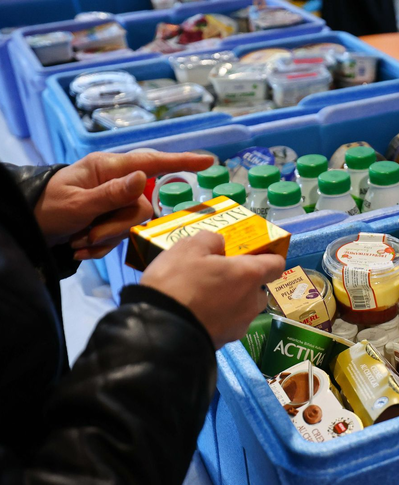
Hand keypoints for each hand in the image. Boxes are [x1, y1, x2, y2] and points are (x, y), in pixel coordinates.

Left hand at [35, 151, 213, 258]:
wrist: (29, 228)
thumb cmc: (47, 209)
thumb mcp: (77, 204)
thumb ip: (112, 194)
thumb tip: (143, 177)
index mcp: (107, 168)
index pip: (151, 162)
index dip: (181, 162)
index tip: (208, 162)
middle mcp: (116, 182)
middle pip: (141, 205)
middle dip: (117, 226)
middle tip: (89, 236)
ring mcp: (115, 202)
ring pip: (133, 224)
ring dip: (107, 238)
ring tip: (80, 241)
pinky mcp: (112, 221)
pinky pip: (121, 236)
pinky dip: (102, 246)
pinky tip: (81, 247)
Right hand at [139, 231, 285, 348]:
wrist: (160, 333)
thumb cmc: (178, 284)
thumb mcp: (187, 248)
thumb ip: (210, 240)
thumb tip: (220, 244)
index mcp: (249, 275)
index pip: (276, 264)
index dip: (267, 257)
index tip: (250, 254)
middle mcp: (252, 302)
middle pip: (258, 288)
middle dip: (243, 281)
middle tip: (218, 275)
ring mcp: (241, 325)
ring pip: (243, 308)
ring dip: (231, 300)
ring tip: (203, 296)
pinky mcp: (226, 342)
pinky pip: (227, 324)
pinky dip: (218, 317)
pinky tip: (197, 313)